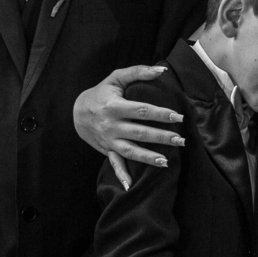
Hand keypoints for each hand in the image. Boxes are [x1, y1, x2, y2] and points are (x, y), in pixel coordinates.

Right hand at [73, 65, 186, 187]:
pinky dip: (121, 175)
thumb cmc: (101, 92)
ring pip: (131, 151)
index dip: (160, 114)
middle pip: (140, 132)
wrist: (76, 111)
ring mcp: (109, 140)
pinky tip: (131, 186)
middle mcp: (111, 125)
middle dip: (161, 137)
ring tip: (167, 161)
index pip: (141, 111)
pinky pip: (114, 164)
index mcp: (114, 106)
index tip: (178, 116)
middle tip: (180, 140)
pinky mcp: (107, 150)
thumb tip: (162, 70)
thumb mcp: (116, 78)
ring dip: (148, 157)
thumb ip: (138, 72)